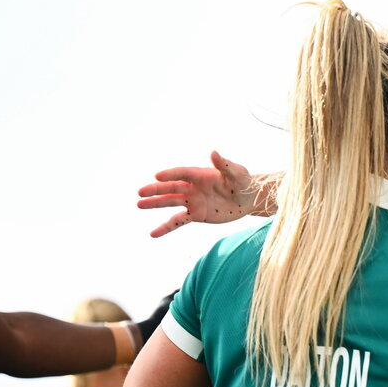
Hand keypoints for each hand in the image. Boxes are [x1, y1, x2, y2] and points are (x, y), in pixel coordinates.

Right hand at [137, 151, 255, 236]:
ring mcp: (193, 201)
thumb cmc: (243, 182)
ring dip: (155, 204)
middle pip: (171, 188)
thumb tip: (213, 152)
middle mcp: (193, 187)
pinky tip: (153, 234)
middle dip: (156, 190)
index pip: (182, 173)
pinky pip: (178, 221)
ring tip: (139, 204)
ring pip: (170, 203)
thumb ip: (224, 165)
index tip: (158, 176)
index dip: (171, 174)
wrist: (248, 199)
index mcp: (201, 175)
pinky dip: (166, 227)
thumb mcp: (237, 173)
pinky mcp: (196, 215)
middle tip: (140, 192)